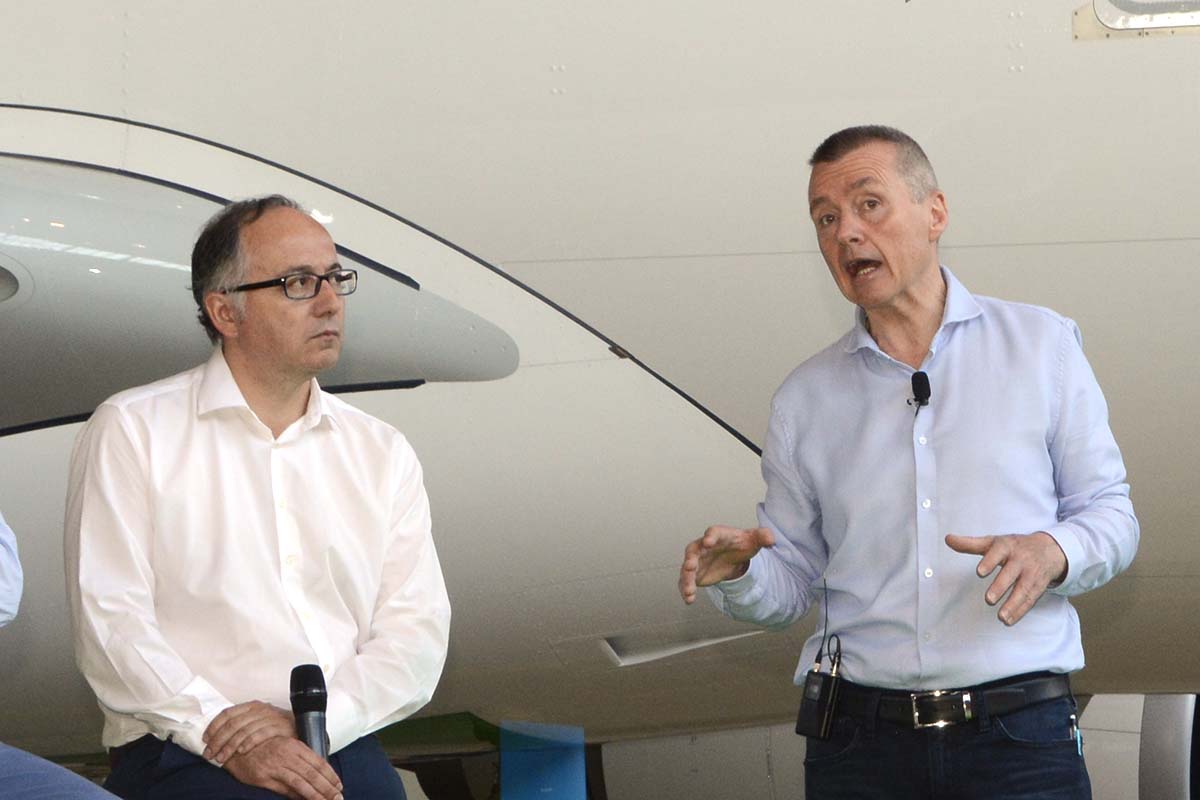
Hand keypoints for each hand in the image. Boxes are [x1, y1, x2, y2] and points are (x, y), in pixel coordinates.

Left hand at [203, 701, 294, 763]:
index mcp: (251, 706)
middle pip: (233, 724)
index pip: (227, 713)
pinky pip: (261, 734)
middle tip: (210, 754)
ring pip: (244, 730)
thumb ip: (240, 725)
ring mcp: (271, 717)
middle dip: (218, 740)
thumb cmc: (276, 727)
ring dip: (230, 746)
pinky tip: (241, 751)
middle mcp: (260, 709)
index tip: (205, 739)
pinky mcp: (281, 727)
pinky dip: (249, 743)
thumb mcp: (257, 721)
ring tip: (222, 758)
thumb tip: (215, 737)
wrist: (303, 727)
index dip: (214, 726)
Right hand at [224, 736, 342, 799]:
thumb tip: (316, 775)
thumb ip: (300, 759)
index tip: (339, 785)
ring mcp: (275, 766)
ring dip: (316, 794)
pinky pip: (284, 789)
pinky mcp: (263, 777)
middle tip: (338, 797)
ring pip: (301, 783)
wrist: (235, 747)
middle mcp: (287, 755)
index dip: (330, 775)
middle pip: (313, 774)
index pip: (318, 762)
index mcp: (294, 745)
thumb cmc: (262, 747)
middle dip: (327, 788)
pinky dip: (297, 796)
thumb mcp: (284, 747)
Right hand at [679, 525, 774, 603]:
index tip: (708, 542)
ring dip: (686, 579)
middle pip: (693, 551)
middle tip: (690, 566)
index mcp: (717, 535)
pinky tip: (689, 599)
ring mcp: (697, 561)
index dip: (710, 537)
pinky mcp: (695, 574)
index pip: (713, 533)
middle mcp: (702, 547)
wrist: (733, 556)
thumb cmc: (740, 544)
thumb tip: (771, 539)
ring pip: (687, 569)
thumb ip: (763, 537)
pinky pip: (687, 582)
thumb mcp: (753, 540)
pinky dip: (686, 590)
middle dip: (690, 559)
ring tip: (689, 590)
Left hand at [945, 532, 1067, 626]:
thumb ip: (970, 543)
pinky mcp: (1038, 586)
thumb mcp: (993, 542)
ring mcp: (1031, 573)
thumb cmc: (1014, 546)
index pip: (998, 552)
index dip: (989, 561)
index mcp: (1007, 546)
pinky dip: (1021, 611)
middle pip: (1010, 573)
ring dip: (1013, 604)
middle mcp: (1020, 559)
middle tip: (989, 599)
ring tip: (1001, 617)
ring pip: (1023, 589)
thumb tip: (948, 539)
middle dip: (1001, 586)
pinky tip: (1009, 620)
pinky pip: (1030, 599)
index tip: (980, 572)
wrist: (1049, 550)